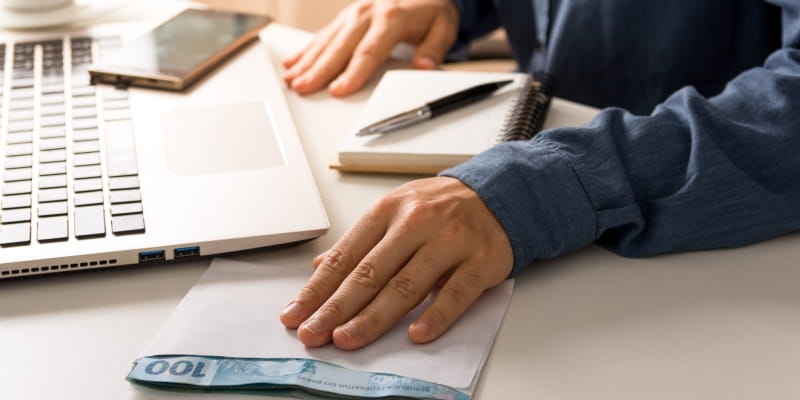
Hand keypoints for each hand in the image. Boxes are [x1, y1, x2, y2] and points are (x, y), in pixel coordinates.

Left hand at [280, 177, 512, 349]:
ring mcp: (449, 242)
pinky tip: (416, 335)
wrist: (500, 193)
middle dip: (336, 307)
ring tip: (348, 339)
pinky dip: (436, 315)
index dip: (317, 289)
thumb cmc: (441, 207)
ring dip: (374, 316)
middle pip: (369, 272)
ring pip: (406, 284)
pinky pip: (456, 292)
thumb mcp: (395, 211)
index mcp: (388, 211)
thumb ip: (360, 243)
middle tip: (313, 334)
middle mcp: (415, 224)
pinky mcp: (481, 261)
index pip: (345, 256)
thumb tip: (319, 267)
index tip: (295, 315)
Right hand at [282, 0, 458, 96]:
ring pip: (326, 41)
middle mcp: (367, 13)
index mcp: (391, 17)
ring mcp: (353, 14)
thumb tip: (425, 65)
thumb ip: (434, 48)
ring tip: (292, 80)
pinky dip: (306, 50)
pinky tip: (292, 62)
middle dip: (320, 70)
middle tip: (304, 88)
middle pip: (340, 47)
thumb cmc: (431, 11)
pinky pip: (323, 35)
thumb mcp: (443, 27)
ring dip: (307, 61)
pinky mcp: (345, 17)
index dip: (353, 72)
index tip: (340, 90)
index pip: (369, 50)